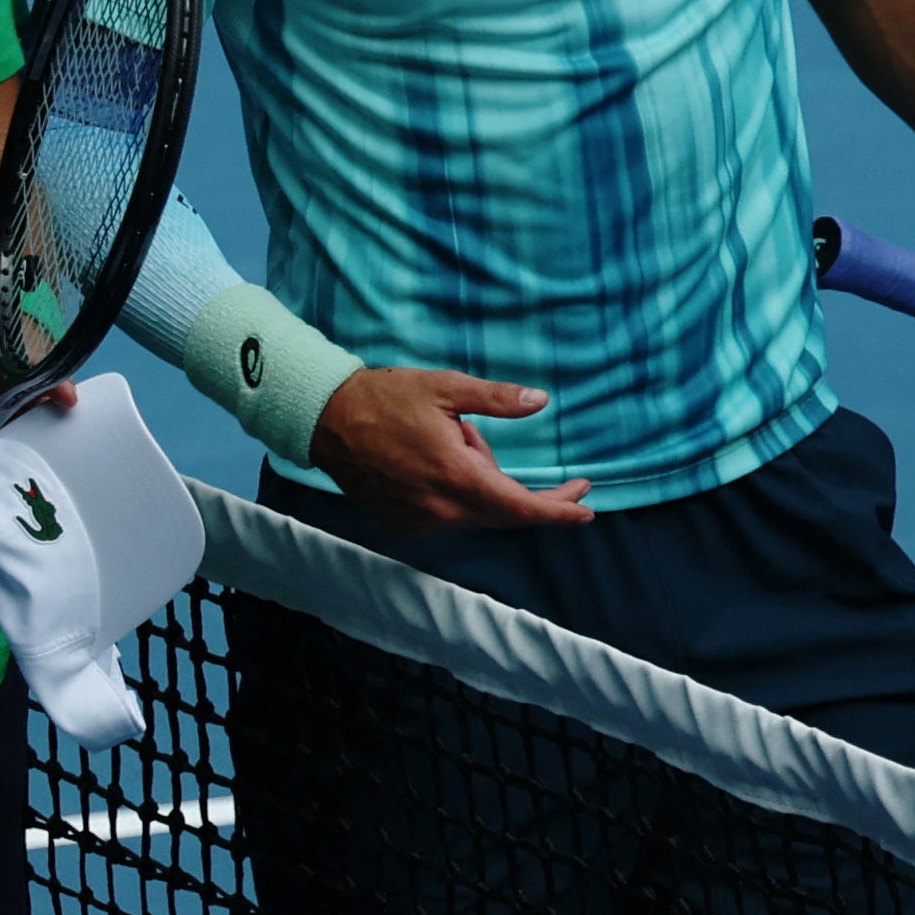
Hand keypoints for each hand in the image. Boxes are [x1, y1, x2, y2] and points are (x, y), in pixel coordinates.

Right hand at [308, 367, 593, 535]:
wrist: (327, 420)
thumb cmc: (386, 398)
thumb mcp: (446, 388)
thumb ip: (497, 400)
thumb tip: (541, 400)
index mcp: (457, 477)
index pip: (521, 507)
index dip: (558, 510)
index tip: (587, 508)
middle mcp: (442, 510)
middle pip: (504, 513)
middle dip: (531, 494)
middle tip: (565, 478)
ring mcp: (421, 523)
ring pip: (477, 512)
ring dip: (484, 484)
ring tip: (457, 439)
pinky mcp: (405, 526)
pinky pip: (451, 516)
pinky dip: (460, 494)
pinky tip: (438, 459)